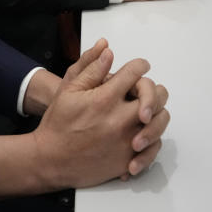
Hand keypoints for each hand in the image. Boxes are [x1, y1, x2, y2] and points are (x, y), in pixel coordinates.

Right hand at [33, 39, 169, 186]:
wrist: (51, 160)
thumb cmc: (58, 123)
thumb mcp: (68, 90)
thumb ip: (91, 69)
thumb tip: (108, 51)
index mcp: (105, 98)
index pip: (135, 72)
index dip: (139, 66)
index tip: (140, 67)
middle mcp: (120, 119)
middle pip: (157, 95)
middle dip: (152, 89)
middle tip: (144, 91)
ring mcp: (127, 141)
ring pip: (161, 121)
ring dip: (156, 113)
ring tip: (145, 113)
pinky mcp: (128, 160)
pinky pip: (154, 146)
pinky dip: (152, 139)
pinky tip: (141, 134)